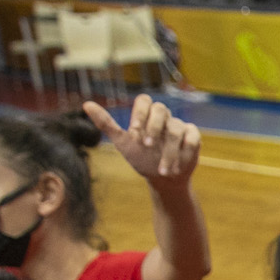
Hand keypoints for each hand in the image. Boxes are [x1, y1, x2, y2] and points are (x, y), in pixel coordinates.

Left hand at [86, 96, 200, 192]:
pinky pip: (192, 137)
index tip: (133, 131)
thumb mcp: (122, 142)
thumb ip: (106, 123)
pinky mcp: (193, 137)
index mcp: (146, 115)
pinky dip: (185, 150)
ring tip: (163, 170)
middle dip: (154, 127)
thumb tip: (86, 104)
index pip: (144, 101)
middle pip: (161, 109)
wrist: (161, 178)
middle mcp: (163, 118)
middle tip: (148, 145)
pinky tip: (178, 164)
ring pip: (176, 129)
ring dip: (169, 151)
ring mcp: (179, 126)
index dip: (139, 113)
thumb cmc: (141, 158)